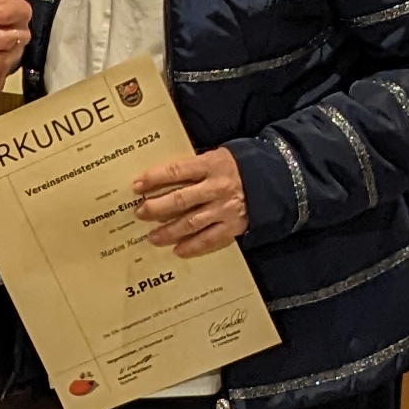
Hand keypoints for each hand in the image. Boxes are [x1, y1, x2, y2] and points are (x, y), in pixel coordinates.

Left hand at [133, 147, 247, 257]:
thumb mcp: (214, 157)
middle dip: (156, 208)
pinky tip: (178, 250)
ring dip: (169, 231)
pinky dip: (193, 247)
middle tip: (139, 213)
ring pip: (191, 223)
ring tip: (152, 237)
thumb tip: (159, 180)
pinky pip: (210, 240)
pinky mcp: (233, 226)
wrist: (272, 179)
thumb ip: (192, 167)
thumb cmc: (235, 166)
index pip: (176, 171)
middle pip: (180, 200)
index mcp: (210, 165)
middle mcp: (216, 188)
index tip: (137, 186)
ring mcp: (225, 209)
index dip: (154, 179)